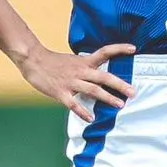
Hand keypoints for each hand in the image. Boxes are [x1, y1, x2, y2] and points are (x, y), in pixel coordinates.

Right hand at [19, 41, 136, 122]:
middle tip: (132, 92)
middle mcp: (81, 71)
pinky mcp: (60, 92)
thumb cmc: (53, 62)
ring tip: (120, 104)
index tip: (133, 48)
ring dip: (107, 97)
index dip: (119, 49)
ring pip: (93, 90)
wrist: (33, 60)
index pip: (105, 52)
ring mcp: (71, 82)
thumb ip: (86, 69)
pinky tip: (91, 118)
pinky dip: (82, 111)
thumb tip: (99, 77)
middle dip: (119, 85)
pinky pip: (73, 103)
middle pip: (104, 77)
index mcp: (84, 61)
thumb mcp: (73, 61)